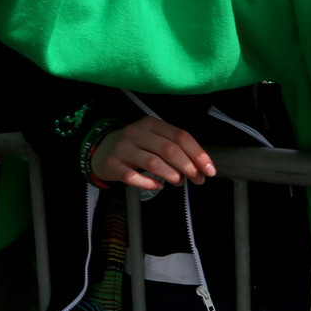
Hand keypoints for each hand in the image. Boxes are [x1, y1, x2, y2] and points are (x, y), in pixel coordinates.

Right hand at [91, 116, 215, 190]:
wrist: (101, 150)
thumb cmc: (135, 146)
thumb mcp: (152, 138)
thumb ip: (174, 148)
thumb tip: (200, 167)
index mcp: (151, 124)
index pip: (180, 136)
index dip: (198, 154)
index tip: (210, 170)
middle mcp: (136, 133)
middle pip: (169, 150)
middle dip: (188, 167)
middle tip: (197, 179)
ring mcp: (123, 149)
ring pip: (153, 163)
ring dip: (172, 175)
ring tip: (179, 182)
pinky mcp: (113, 165)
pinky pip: (133, 177)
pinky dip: (149, 183)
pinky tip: (158, 186)